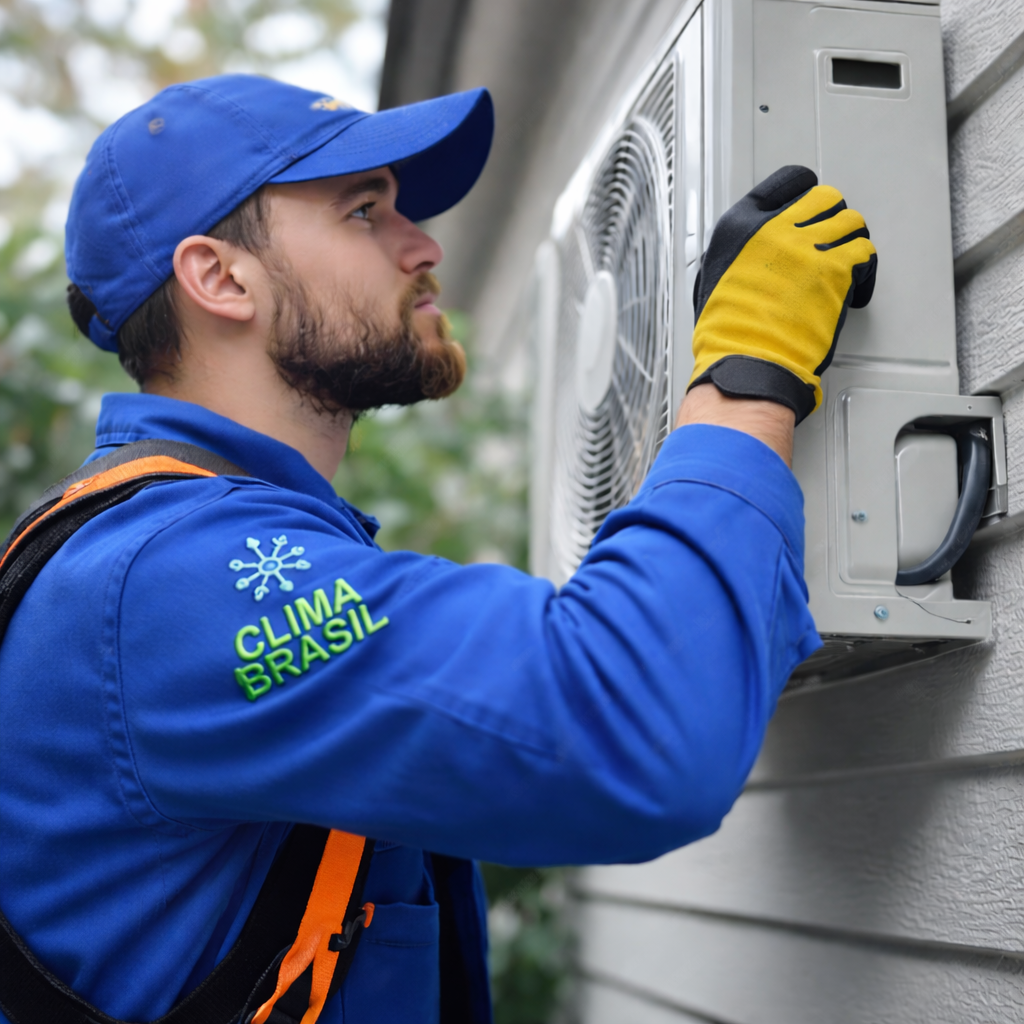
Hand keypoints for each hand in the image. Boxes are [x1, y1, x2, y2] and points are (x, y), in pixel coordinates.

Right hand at [689, 165, 876, 422]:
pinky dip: (864, 270)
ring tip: (844, 264)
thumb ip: (739, 252)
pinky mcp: (838, 271)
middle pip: (825, 199)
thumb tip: (753, 251)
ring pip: (851, 223)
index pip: (786, 183)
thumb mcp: (714, 276)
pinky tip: (854, 287)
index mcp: (741, 226)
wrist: (747, 360)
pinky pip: (865, 254)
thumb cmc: (726, 332)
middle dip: (830, 219)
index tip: (811, 202)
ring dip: (850, 241)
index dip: (804, 192)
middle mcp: (778, 228)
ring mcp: (811, 247)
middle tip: (829, 241)